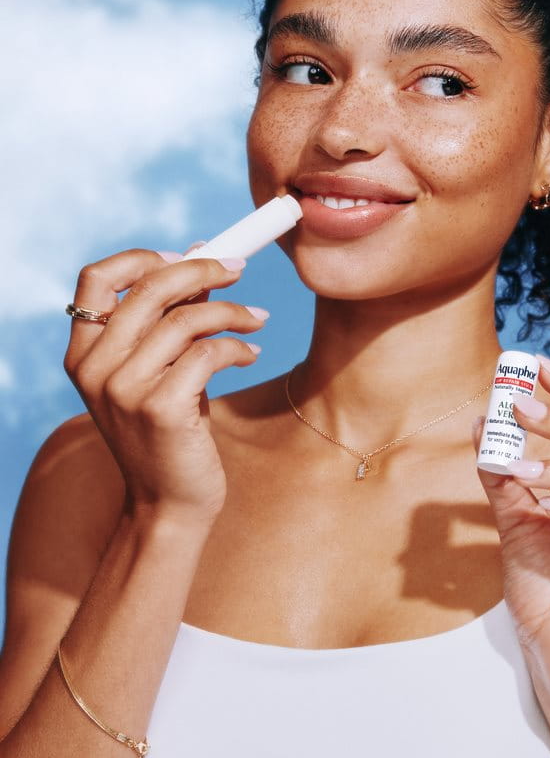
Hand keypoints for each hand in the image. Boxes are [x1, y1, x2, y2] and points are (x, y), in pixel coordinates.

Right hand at [64, 249, 266, 521]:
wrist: (168, 505)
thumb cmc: (169, 432)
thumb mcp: (160, 369)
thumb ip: (169, 318)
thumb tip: (199, 253)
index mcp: (83, 354)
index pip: (95, 279)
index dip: (142, 258)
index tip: (184, 256)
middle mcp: (94, 368)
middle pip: (150, 287)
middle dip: (203, 269)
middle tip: (239, 269)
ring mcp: (124, 389)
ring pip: (187, 318)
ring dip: (232, 311)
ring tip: (258, 319)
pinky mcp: (161, 408)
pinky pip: (209, 352)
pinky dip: (239, 345)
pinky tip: (252, 353)